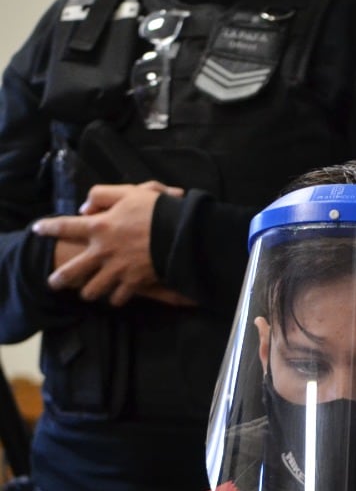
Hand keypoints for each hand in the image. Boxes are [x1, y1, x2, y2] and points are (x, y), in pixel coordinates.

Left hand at [34, 181, 190, 306]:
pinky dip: (116, 298)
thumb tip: (85, 208)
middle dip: (61, 278)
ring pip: (93, 290)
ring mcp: (118, 270)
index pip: (64, 226)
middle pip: (73, 270)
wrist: (181, 234)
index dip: (48, 228)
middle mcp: (102, 252)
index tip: (38, 230)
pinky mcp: (134, 282)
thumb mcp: (128, 192)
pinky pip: (119, 297)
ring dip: (90, 292)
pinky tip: (115, 298)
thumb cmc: (156, 210)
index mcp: (98, 227)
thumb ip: (102, 195)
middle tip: (54, 283)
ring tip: (89, 293)